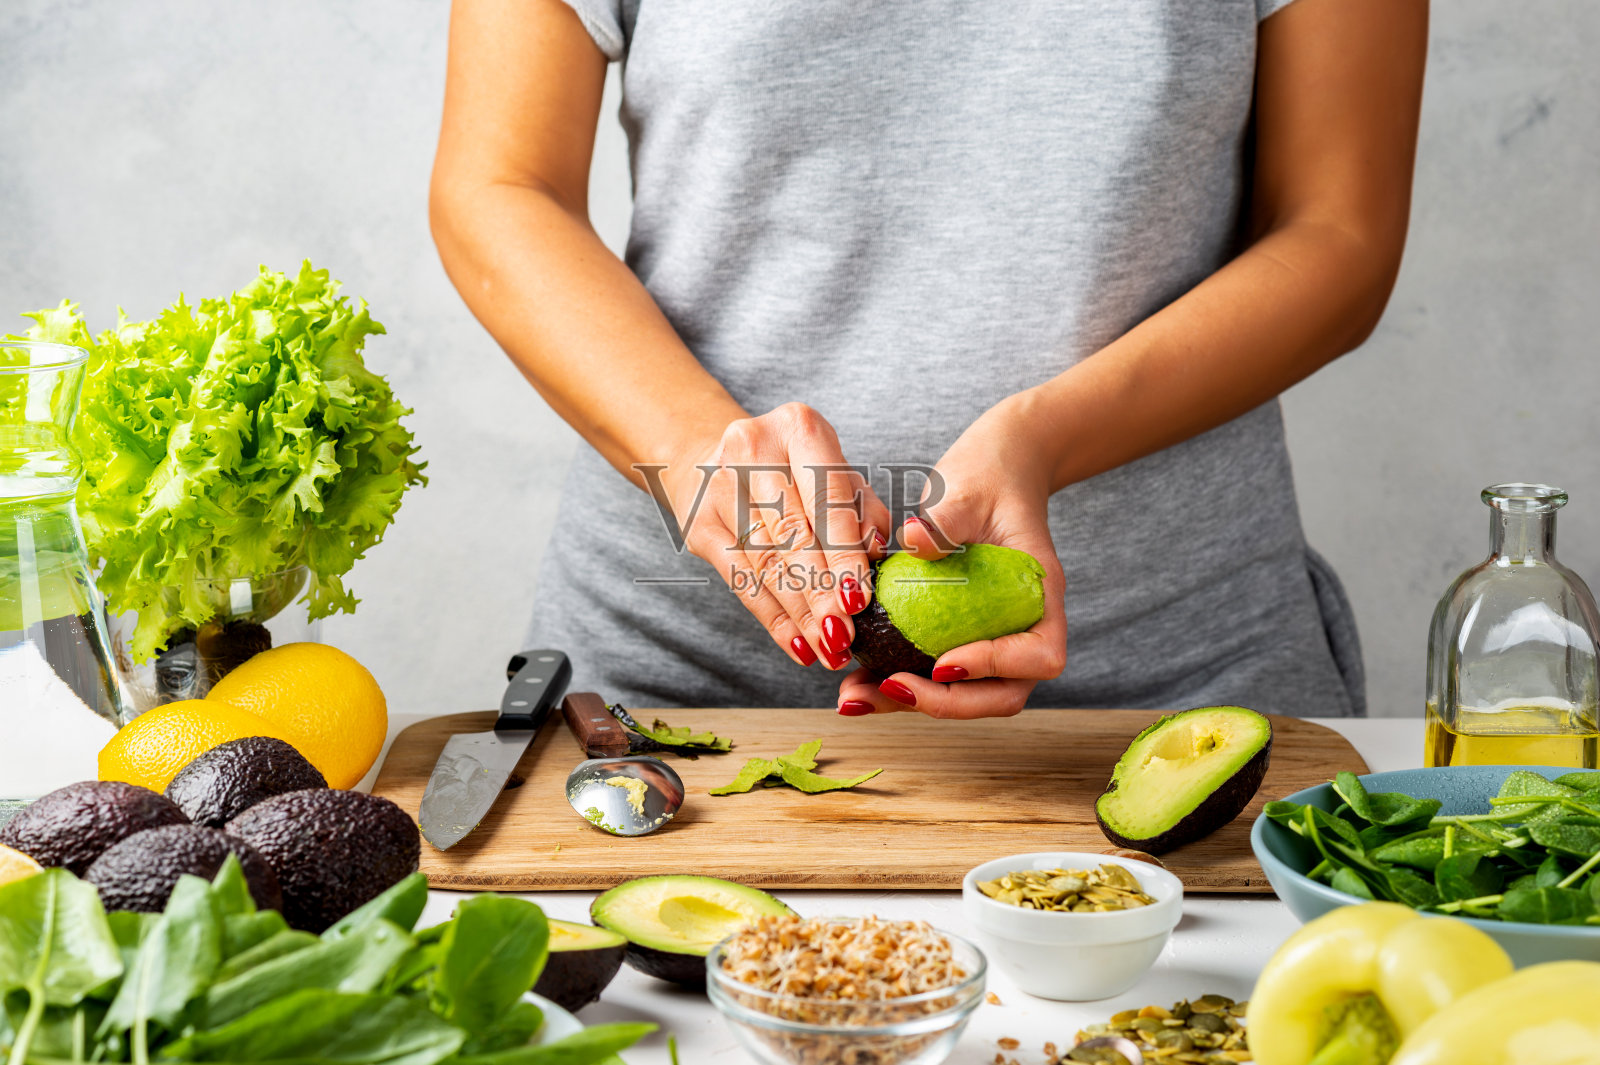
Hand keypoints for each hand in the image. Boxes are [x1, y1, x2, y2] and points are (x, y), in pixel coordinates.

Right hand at [659, 402, 891, 668]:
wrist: (714, 455)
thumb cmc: (795, 470)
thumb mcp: (837, 473)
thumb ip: (864, 511)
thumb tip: (876, 556)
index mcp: (799, 427)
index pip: (826, 497)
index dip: (843, 552)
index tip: (859, 599)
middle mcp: (752, 449)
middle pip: (792, 534)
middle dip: (822, 592)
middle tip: (845, 635)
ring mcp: (718, 486)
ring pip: (766, 563)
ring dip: (800, 614)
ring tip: (829, 649)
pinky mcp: (698, 524)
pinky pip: (741, 581)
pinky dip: (774, 619)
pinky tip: (799, 646)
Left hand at [836, 393, 1065, 716]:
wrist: (992, 475)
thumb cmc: (989, 477)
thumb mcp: (967, 491)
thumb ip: (945, 519)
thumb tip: (912, 539)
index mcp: (1041, 596)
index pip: (1039, 655)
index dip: (996, 666)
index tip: (944, 660)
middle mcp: (1024, 629)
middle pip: (1002, 693)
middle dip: (944, 703)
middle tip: (888, 688)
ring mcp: (994, 640)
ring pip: (965, 694)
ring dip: (911, 703)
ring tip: (854, 698)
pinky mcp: (962, 639)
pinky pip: (936, 674)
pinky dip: (898, 684)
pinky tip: (855, 682)